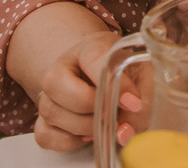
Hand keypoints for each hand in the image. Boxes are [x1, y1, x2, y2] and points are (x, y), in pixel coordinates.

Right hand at [33, 31, 138, 152]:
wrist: (105, 78)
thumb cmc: (126, 71)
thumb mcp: (144, 72)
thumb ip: (142, 95)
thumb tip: (125, 131)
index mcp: (91, 46)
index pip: (94, 56)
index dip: (113, 82)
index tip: (133, 103)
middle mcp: (62, 67)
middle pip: (56, 84)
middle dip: (90, 107)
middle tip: (114, 116)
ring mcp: (48, 94)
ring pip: (51, 113)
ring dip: (83, 127)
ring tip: (105, 123)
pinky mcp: (43, 119)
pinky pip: (45, 135)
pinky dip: (69, 141)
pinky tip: (88, 134)